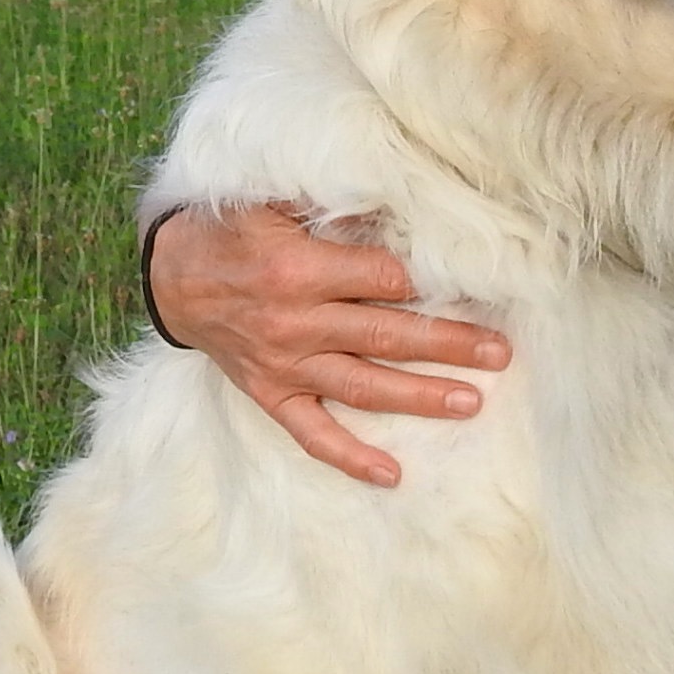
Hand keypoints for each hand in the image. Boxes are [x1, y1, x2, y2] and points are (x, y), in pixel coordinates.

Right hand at [146, 203, 506, 488]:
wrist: (173, 276)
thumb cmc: (233, 230)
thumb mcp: (273, 198)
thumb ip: (332, 204)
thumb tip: (398, 200)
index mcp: (299, 269)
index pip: (382, 280)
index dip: (427, 283)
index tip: (475, 286)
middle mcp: (295, 322)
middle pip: (386, 335)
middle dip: (448, 344)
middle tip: (500, 353)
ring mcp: (284, 364)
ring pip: (363, 387)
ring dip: (420, 395)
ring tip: (472, 402)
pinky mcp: (271, 394)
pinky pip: (312, 434)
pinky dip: (350, 457)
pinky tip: (392, 475)